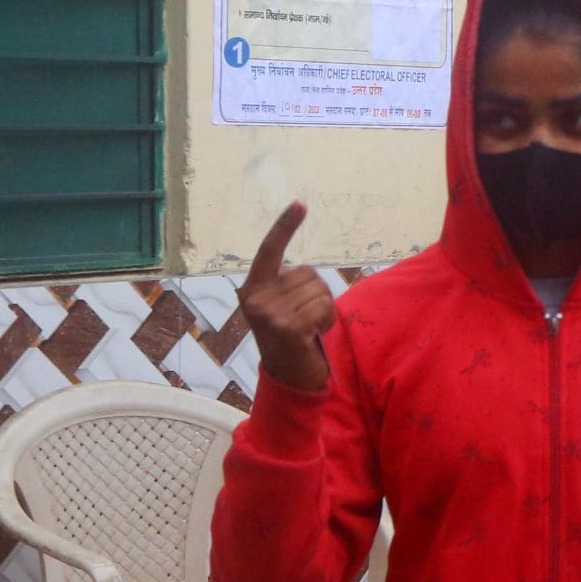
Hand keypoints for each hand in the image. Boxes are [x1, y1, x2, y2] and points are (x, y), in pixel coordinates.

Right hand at [238, 203, 335, 392]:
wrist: (289, 377)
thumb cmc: (291, 337)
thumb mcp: (281, 307)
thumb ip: (285, 286)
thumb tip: (302, 271)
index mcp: (253, 288)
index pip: (269, 250)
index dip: (285, 226)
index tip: (300, 204)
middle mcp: (255, 297)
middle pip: (309, 273)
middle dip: (317, 294)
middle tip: (306, 318)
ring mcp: (269, 313)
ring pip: (319, 290)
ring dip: (324, 309)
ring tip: (309, 328)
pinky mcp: (287, 327)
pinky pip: (323, 307)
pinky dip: (327, 320)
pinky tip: (314, 335)